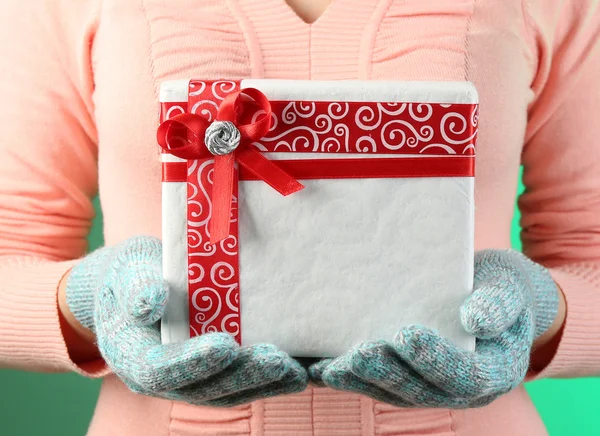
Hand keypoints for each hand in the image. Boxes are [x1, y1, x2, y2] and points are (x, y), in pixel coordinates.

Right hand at [65, 236, 306, 406]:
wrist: (138, 289)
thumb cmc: (132, 276)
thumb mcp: (128, 271)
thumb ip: (136, 287)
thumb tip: (152, 301)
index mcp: (133, 357)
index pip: (160, 370)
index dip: (193, 361)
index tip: (226, 345)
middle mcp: (163, 380)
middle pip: (203, 389)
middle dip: (243, 375)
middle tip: (277, 360)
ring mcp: (189, 381)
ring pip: (228, 393)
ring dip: (264, 384)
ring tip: (295, 370)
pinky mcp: (213, 375)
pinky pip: (241, 384)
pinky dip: (269, 381)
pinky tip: (299, 370)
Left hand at [308, 249, 560, 407]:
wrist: (490, 297)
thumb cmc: (500, 288)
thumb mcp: (509, 287)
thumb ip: (498, 304)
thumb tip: (475, 320)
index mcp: (495, 371)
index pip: (466, 375)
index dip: (435, 359)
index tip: (407, 336)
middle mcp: (463, 389)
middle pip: (423, 391)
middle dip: (388, 373)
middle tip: (358, 355)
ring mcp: (434, 388)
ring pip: (396, 393)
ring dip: (362, 382)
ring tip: (331, 368)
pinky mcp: (408, 379)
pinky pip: (379, 385)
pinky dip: (351, 379)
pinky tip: (321, 368)